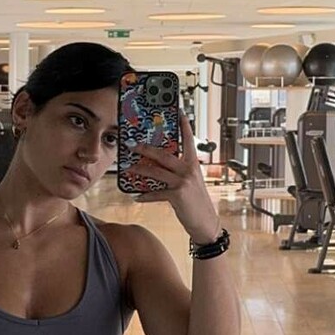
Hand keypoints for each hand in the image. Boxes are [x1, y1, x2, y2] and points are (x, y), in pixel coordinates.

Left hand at [133, 112, 219, 244]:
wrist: (206, 222)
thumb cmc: (196, 202)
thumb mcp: (192, 182)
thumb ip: (179, 172)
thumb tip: (159, 165)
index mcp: (193, 164)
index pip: (189, 140)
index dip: (184, 126)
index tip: (179, 112)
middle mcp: (189, 170)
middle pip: (164, 154)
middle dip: (146, 149)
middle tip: (132, 144)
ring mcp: (183, 182)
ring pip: (156, 172)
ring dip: (139, 170)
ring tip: (128, 168)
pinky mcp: (177, 195)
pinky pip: (156, 193)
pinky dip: (145, 196)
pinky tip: (136, 197)